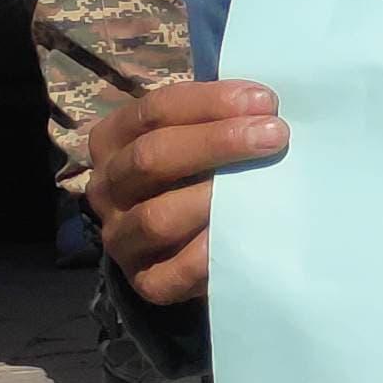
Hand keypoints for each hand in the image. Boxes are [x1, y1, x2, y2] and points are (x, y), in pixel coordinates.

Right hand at [89, 79, 289, 304]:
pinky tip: (246, 236)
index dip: (210, 103)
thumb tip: (265, 104)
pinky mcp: (146, 281)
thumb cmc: (203, 172)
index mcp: (114, 141)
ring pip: (156, 217)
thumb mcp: (201, 137)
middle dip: (217, 142)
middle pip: (151, 157)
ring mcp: (122, 237)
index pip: (154, 111)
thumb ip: (221, 118)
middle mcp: (108, 188)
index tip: (264, 102)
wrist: (193, 245)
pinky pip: (175, 269)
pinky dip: (211, 252)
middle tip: (275, 135)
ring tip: (262, 186)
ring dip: (212, 198)